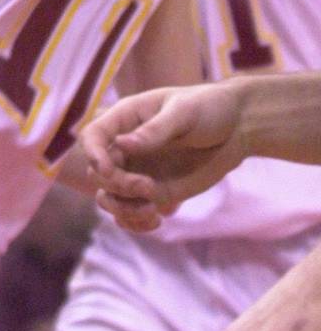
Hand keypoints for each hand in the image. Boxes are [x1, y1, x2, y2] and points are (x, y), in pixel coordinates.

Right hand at [81, 81, 244, 225]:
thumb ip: (154, 130)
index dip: (92, 155)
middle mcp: (124, 148)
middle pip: (97, 174)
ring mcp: (137, 172)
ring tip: (152, 212)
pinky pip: (131, 213)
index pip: (92, 137)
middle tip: (149, 188)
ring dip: (123, 210)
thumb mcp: (183, 113)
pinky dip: (136, 223)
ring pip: (109, 198)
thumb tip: (121, 144)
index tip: (108, 170)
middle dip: (118, 186)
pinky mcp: (154, 192)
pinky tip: (157, 221)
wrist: (238, 128)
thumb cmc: (209, 108)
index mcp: (125, 119)